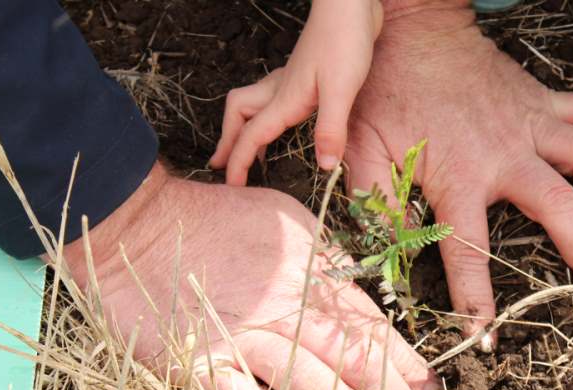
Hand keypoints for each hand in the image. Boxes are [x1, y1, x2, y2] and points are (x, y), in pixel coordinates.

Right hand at [61, 161, 440, 389]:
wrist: (140, 227)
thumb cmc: (220, 223)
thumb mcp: (290, 224)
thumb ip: (328, 261)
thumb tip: (361, 299)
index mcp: (310, 272)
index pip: (370, 324)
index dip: (403, 358)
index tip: (425, 383)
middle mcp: (284, 308)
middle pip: (353, 357)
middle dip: (388, 389)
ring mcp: (243, 340)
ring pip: (312, 388)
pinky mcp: (201, 367)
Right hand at [209, 0, 383, 183]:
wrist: (350, 5)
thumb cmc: (345, 41)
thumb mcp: (341, 89)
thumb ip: (330, 128)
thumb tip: (324, 166)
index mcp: (285, 99)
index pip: (252, 135)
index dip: (238, 162)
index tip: (231, 188)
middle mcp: (281, 90)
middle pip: (239, 116)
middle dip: (228, 142)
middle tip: (223, 166)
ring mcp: (290, 80)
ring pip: (252, 105)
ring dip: (243, 128)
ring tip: (248, 151)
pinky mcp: (304, 74)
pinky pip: (272, 99)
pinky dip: (265, 114)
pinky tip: (284, 120)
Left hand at [346, 3, 572, 346]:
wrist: (410, 30)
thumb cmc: (384, 92)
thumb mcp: (362, 149)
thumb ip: (374, 202)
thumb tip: (382, 254)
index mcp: (458, 174)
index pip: (469, 250)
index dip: (476, 300)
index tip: (487, 337)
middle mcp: (505, 152)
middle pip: (560, 209)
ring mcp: (533, 123)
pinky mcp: (545, 102)